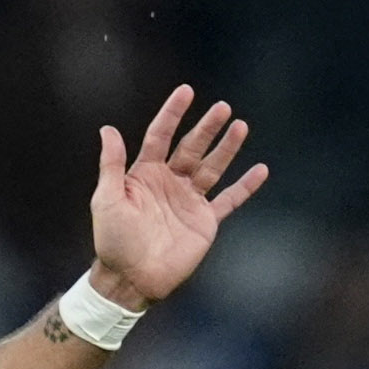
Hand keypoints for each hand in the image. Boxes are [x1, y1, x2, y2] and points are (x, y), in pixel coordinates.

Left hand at [88, 85, 268, 308]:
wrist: (131, 277)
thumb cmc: (113, 239)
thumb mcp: (107, 198)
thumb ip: (112, 164)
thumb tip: (108, 129)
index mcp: (144, 174)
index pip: (160, 136)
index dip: (172, 114)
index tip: (186, 91)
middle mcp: (168, 183)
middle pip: (191, 147)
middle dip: (206, 127)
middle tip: (222, 107)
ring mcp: (189, 201)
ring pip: (212, 167)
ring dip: (227, 148)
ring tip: (241, 125)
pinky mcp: (205, 221)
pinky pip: (230, 200)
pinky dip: (245, 186)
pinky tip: (260, 169)